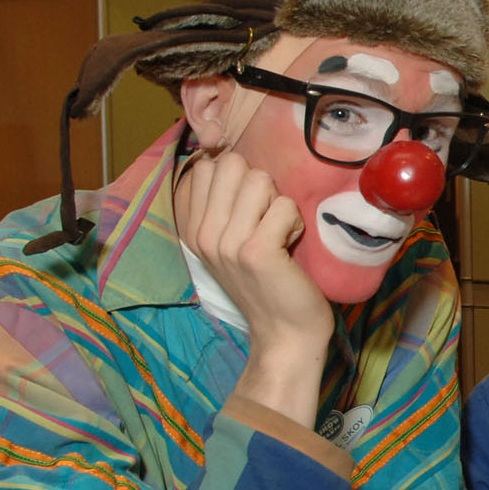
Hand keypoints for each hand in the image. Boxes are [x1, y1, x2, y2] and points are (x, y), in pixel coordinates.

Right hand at [174, 149, 330, 421]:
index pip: (205, 166)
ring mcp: (226, 243)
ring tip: (279, 235)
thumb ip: (225, 203)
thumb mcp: (233, 242)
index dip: (238, 177)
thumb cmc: (269, 283)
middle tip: (268, 222)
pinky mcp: (256, 251)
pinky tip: (290, 248)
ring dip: (280, 204)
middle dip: (261, 185)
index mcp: (192, 229)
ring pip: (260, 180)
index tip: (249, 211)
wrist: (285, 334)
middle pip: (233, 164)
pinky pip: (285, 205)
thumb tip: (228, 155)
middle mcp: (202, 234)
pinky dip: (295, 223)